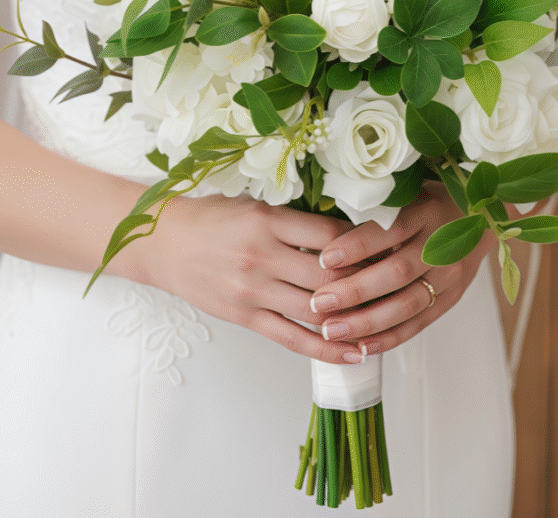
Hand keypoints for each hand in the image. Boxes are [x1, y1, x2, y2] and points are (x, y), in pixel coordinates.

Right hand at [122, 193, 365, 363]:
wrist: (163, 243)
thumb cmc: (211, 218)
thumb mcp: (253, 204)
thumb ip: (294, 218)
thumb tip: (346, 231)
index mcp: (266, 220)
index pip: (330, 234)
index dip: (363, 243)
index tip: (385, 245)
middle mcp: (260, 256)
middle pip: (328, 276)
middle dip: (365, 282)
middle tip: (394, 282)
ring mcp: (252, 290)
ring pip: (315, 309)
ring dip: (354, 317)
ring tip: (387, 320)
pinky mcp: (245, 316)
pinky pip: (291, 337)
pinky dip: (326, 348)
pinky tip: (354, 352)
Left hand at [308, 181, 490, 355]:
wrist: (483, 217)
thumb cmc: (429, 200)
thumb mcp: (407, 191)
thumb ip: (375, 208)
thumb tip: (324, 228)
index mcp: (426, 210)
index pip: (389, 230)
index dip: (356, 245)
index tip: (323, 257)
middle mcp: (441, 244)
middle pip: (396, 272)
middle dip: (354, 291)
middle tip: (318, 302)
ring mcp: (449, 275)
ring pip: (407, 304)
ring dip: (367, 321)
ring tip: (331, 330)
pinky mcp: (451, 298)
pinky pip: (419, 323)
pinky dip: (390, 337)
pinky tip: (361, 346)